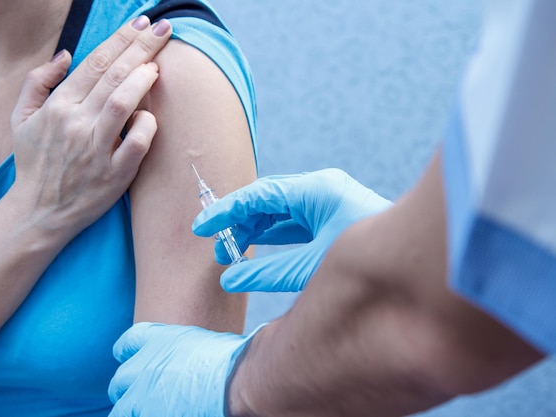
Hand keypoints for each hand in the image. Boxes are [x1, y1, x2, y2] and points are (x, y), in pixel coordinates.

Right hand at [10, 16, 171, 237]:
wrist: (39, 212)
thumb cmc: (34, 163)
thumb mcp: (21, 119)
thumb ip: (38, 82)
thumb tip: (67, 56)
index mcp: (58, 106)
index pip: (95, 63)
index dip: (122, 39)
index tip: (142, 24)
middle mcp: (77, 123)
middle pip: (114, 76)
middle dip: (141, 48)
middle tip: (163, 29)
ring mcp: (96, 150)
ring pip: (123, 104)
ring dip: (143, 80)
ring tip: (157, 66)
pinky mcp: (114, 175)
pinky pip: (136, 144)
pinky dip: (146, 126)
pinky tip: (151, 115)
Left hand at [108, 322, 261, 416]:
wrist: (236, 379)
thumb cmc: (232, 358)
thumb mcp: (202, 341)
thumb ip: (183, 350)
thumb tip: (186, 358)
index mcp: (157, 340)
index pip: (127, 343)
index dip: (127, 352)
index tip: (128, 358)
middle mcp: (144, 366)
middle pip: (119, 380)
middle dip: (125, 388)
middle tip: (136, 396)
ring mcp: (143, 395)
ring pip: (121, 409)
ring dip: (130, 410)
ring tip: (143, 411)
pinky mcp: (149, 414)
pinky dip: (144, 415)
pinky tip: (162, 414)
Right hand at [192, 169, 391, 291]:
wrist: (420, 262)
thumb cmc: (371, 261)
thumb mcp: (314, 265)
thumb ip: (269, 272)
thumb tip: (230, 280)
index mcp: (316, 191)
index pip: (259, 195)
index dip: (226, 212)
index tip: (200, 229)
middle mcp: (320, 191)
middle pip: (266, 200)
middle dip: (238, 223)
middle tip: (216, 248)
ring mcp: (327, 203)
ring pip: (278, 211)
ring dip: (254, 230)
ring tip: (230, 252)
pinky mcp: (331, 218)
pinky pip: (293, 222)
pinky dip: (273, 235)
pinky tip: (255, 250)